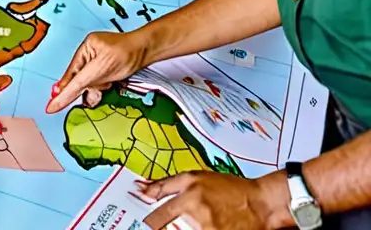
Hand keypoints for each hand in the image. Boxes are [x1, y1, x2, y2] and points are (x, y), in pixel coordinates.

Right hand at [46, 30, 149, 112]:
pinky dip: (104, 88)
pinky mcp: (109, 70)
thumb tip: (59, 93)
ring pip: (91, 85)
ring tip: (109, 82)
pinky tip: (112, 84)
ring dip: (98, 89)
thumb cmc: (127, 53)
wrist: (148, 50)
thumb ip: (77, 84)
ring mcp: (100, 62)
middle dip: (89, 88)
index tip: (50, 107)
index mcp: (84, 49)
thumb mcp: (98, 70)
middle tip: (99, 87)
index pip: (70, 76)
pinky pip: (100, 84)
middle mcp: (90, 55)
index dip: (62, 93)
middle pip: (80, 81)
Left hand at [141, 172, 278, 229]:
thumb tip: (141, 189)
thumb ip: (165, 184)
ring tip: (198, 221)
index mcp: (190, 197)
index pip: (160, 215)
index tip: (140, 225)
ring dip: (185, 228)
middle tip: (157, 225)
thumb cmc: (229, 188)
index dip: (149, 223)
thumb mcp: (195, 177)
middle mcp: (200, 216)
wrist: (261, 204)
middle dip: (164, 228)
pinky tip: (206, 226)